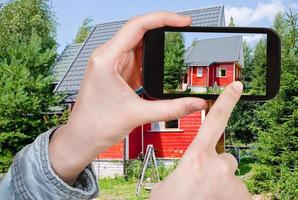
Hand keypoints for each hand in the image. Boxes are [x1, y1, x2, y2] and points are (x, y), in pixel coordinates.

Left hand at [49, 12, 206, 184]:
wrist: (82, 138)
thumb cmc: (96, 125)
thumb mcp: (138, 114)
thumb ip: (171, 108)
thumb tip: (196, 103)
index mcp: (106, 59)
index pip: (137, 26)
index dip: (163, 18)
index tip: (183, 21)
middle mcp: (107, 56)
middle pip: (140, 32)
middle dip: (164, 30)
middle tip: (184, 31)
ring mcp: (112, 64)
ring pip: (140, 45)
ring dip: (158, 47)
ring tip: (177, 50)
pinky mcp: (117, 73)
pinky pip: (138, 60)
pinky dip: (152, 61)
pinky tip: (162, 66)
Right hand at [150, 82, 251, 199]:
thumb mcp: (170, 182)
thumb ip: (188, 170)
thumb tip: (194, 174)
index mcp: (196, 156)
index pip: (215, 120)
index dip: (227, 101)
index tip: (237, 86)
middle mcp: (219, 166)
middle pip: (226, 159)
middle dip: (218, 168)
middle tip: (203, 184)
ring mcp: (233, 184)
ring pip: (232, 179)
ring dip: (223, 187)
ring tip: (206, 198)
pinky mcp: (243, 198)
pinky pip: (239, 195)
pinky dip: (230, 198)